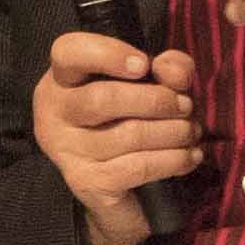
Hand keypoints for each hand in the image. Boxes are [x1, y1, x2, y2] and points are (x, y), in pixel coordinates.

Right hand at [33, 27, 206, 244]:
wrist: (118, 192)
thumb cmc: (130, 123)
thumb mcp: (151, 86)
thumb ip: (167, 68)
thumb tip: (172, 71)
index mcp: (62, 80)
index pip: (68, 52)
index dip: (108, 53)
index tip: (144, 65)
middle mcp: (53, 114)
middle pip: (102, 98)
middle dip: (157, 100)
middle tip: (186, 106)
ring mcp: (67, 151)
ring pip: (128, 135)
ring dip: (174, 132)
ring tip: (191, 131)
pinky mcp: (88, 183)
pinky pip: (138, 167)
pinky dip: (173, 160)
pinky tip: (190, 156)